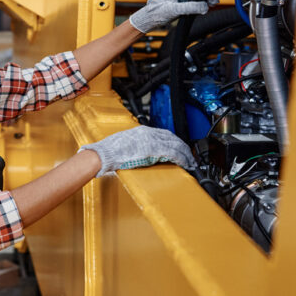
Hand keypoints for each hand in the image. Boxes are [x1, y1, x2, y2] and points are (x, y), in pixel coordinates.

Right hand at [79, 126, 196, 176]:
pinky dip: (182, 158)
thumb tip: (143, 152)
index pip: (165, 134)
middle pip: (173, 138)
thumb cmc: (110, 151)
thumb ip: (137, 145)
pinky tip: (186, 164)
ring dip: (186, 154)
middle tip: (190, 156)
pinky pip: (173, 153)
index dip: (175, 142)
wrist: (104, 154)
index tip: (180, 149)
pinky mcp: (153, 149)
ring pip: (176, 145)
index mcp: (142, 131)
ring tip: (191, 162)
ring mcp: (151, 140)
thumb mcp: (126, 144)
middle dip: (184, 147)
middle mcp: (149, 133)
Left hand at [129, 0, 217, 32]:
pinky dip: (200, 4)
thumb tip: (204, 6)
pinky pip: (194, 0)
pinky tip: (202, 8)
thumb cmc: (155, 13)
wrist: (147, 19)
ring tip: (209, 5)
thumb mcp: (173, 10)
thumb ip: (189, 7)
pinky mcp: (181, 2)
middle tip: (213, 2)